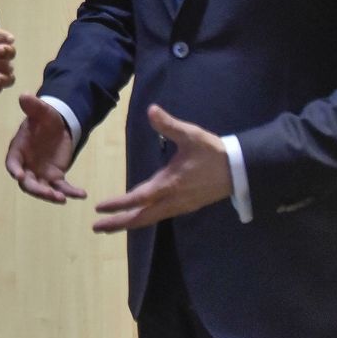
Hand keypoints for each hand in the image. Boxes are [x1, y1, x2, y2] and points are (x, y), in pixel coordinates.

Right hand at [5, 93, 87, 202]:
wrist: (58, 127)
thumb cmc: (45, 119)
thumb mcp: (42, 112)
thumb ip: (33, 106)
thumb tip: (24, 95)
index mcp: (18, 150)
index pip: (12, 163)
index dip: (15, 170)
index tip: (20, 176)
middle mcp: (27, 166)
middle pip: (27, 183)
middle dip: (36, 189)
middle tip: (48, 193)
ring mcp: (40, 174)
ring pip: (43, 188)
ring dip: (51, 195)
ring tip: (62, 199)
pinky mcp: (55, 177)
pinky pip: (61, 187)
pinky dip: (70, 192)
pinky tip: (82, 194)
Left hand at [92, 104, 231, 233]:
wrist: (240, 170)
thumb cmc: (213, 152)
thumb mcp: (190, 135)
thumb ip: (168, 124)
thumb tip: (151, 110)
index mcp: (169, 184)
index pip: (138, 198)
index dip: (119, 204)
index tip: (100, 207)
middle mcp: (172, 200)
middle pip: (141, 217)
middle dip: (119, 223)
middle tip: (97, 228)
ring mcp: (180, 206)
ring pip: (150, 218)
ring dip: (131, 222)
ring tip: (111, 225)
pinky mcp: (186, 206)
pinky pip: (160, 215)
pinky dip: (144, 218)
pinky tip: (138, 215)